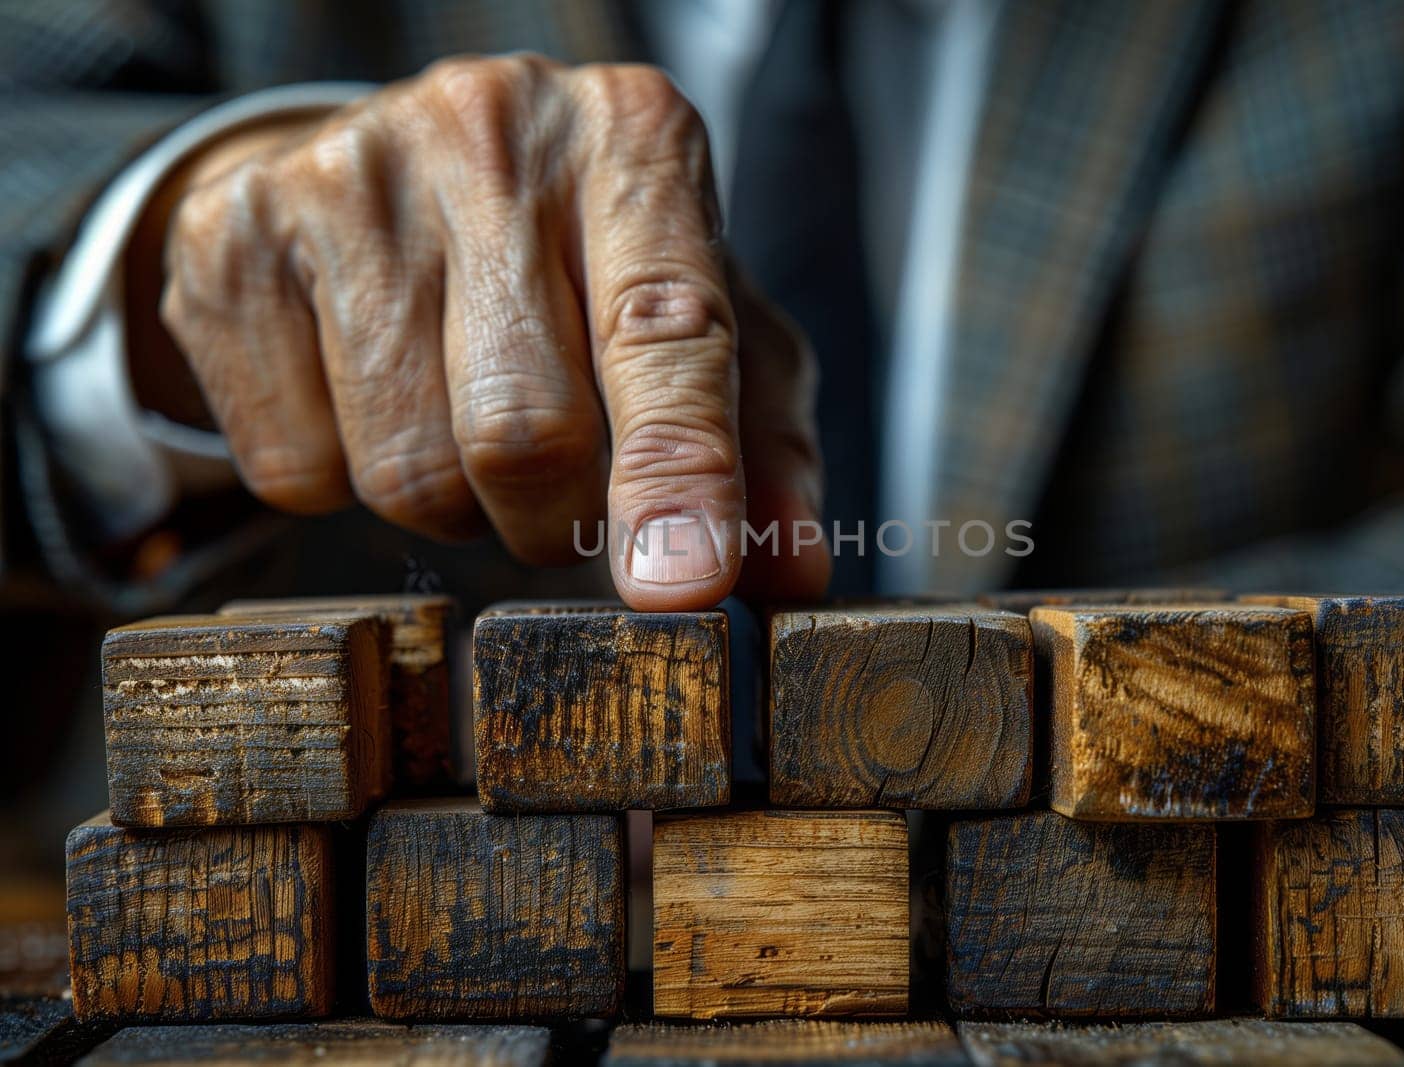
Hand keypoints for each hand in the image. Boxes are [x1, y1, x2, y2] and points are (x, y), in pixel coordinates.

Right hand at [139, 54, 829, 607]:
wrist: (391, 170)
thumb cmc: (577, 262)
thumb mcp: (701, 319)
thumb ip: (760, 440)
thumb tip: (790, 577)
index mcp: (632, 142)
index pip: (665, 333)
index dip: (677, 473)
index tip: (683, 586)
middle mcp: (488, 132)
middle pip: (523, 432)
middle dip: (552, 520)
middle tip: (559, 497)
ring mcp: (345, 177)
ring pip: (404, 471)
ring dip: (453, 507)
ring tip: (461, 427)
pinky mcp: (231, 241)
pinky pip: (291, 470)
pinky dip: (342, 484)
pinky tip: (366, 402)